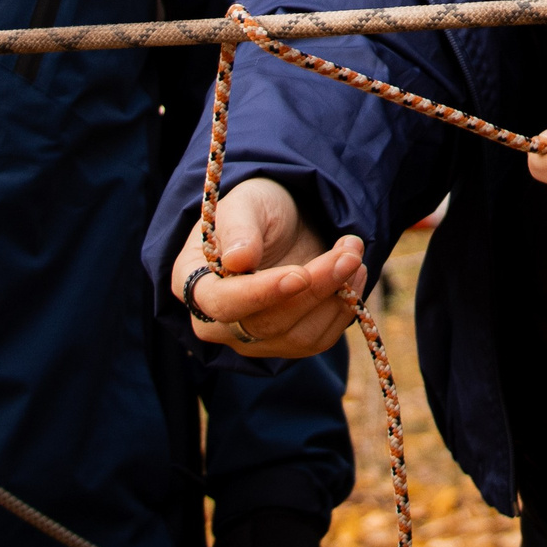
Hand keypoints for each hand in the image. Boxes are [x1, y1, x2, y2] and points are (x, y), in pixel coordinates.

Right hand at [172, 177, 365, 359]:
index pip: (221, 303)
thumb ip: (238, 228)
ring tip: (354, 253)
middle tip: (349, 251)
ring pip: (297, 337)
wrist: (279, 223)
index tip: (300, 275)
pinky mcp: (285, 343)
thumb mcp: (245, 203)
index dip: (260, 294)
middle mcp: (217, 322)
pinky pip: (318, 340)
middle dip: (314, 289)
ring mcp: (251, 338)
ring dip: (335, 298)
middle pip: (265, 324)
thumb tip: (238, 260)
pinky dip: (343, 309)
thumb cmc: (253, 209)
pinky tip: (354, 275)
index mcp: (192, 282)